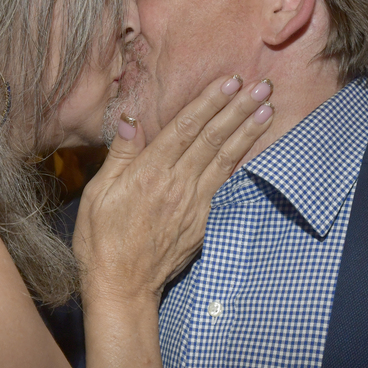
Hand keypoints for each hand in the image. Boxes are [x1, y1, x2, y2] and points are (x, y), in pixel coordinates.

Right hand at [74, 74, 273, 306]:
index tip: (229, 80)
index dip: (209, 101)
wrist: (122, 287)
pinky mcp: (202, 221)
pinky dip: (240, 163)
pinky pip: (223, 185)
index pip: (185, 127)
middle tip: (262, 86)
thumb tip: (132, 118)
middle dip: (238, 109)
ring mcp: (194, 204)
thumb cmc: (101, 240)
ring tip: (268, 109)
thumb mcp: (99, 193)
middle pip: (212, 138)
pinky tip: (253, 148)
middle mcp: (176, 184)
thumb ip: (120, 154)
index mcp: (149, 172)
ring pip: (225, 160)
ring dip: (248, 132)